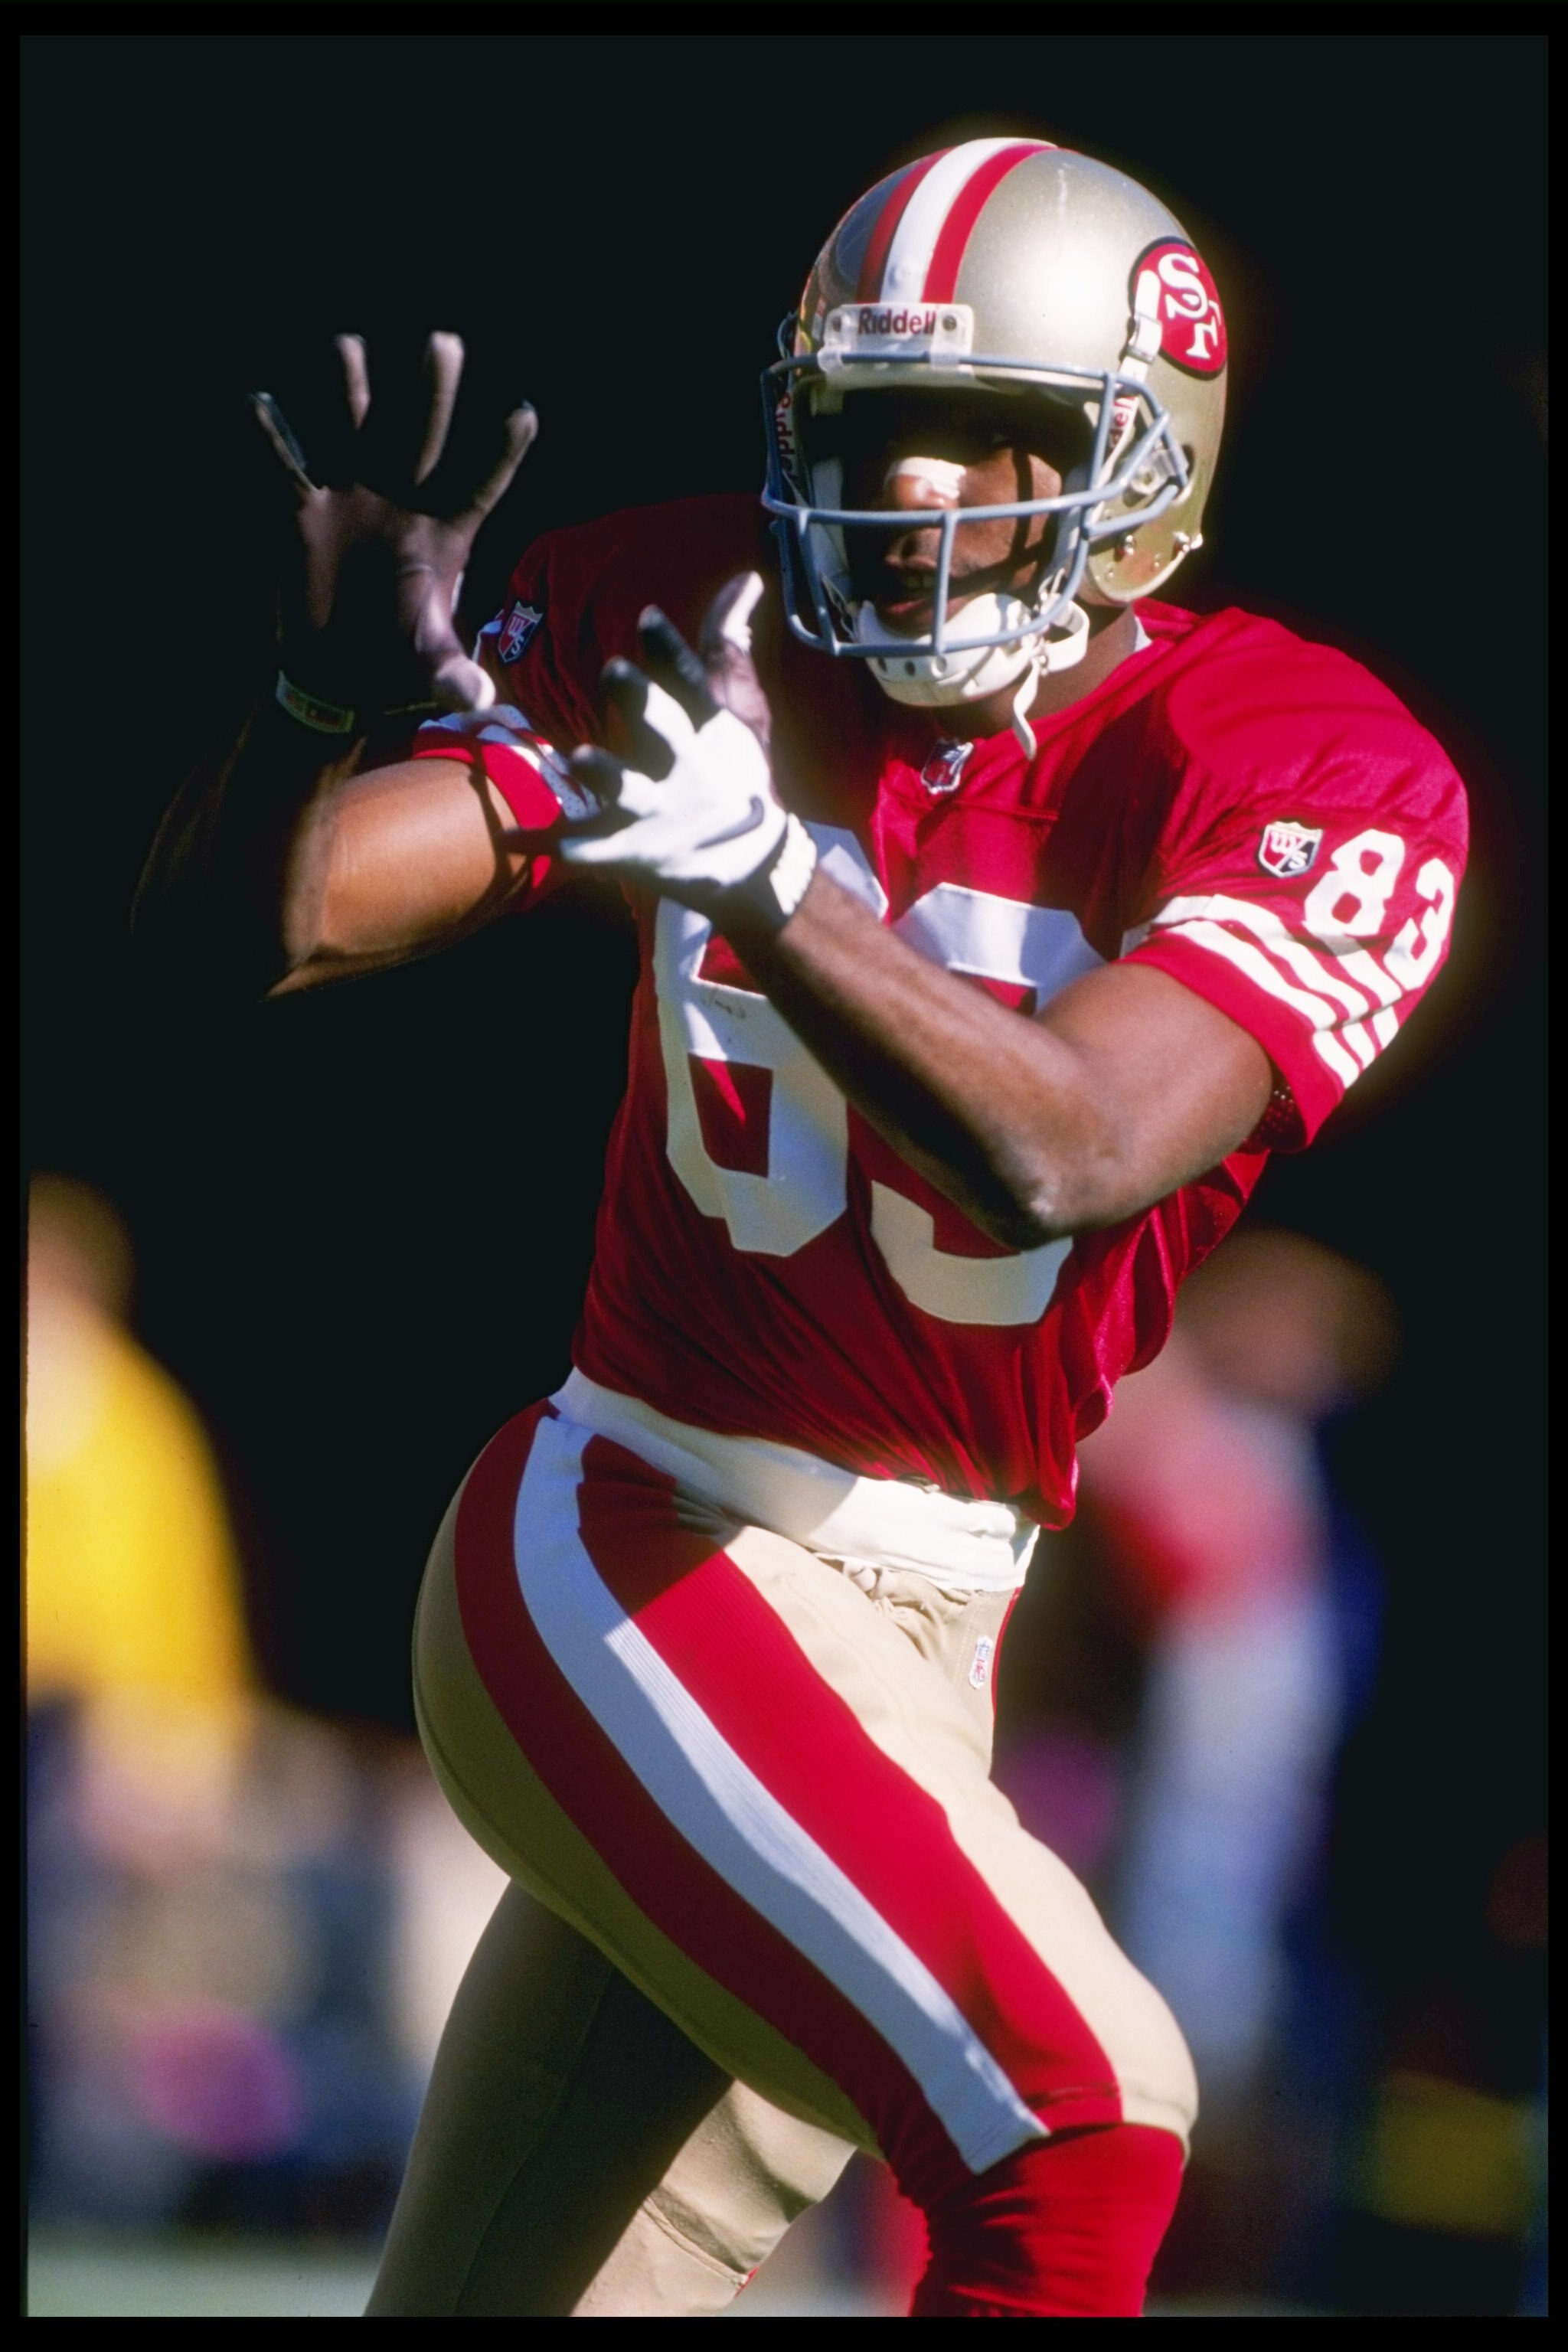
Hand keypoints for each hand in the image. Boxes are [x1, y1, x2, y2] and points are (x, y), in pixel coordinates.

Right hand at [252, 333, 535, 724]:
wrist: (338, 676)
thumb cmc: (395, 665)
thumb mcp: (427, 670)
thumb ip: (450, 674)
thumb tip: (475, 700)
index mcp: (446, 535)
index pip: (480, 486)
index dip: (502, 454)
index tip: (526, 413)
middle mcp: (402, 502)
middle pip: (419, 436)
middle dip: (430, 392)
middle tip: (444, 342)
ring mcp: (351, 499)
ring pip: (354, 429)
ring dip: (350, 388)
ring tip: (347, 345)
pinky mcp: (303, 514)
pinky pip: (283, 467)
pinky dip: (268, 437)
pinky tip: (256, 402)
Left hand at [561, 576, 815, 929]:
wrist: (752, 868)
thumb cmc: (738, 778)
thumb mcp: (741, 714)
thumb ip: (726, 646)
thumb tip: (744, 577)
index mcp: (708, 731)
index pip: (691, 683)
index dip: (670, 649)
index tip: (645, 613)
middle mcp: (687, 769)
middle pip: (665, 730)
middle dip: (642, 702)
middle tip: (612, 668)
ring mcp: (660, 813)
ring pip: (629, 790)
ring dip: (604, 773)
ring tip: (577, 757)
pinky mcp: (635, 851)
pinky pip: (587, 848)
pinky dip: (549, 843)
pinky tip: (509, 836)